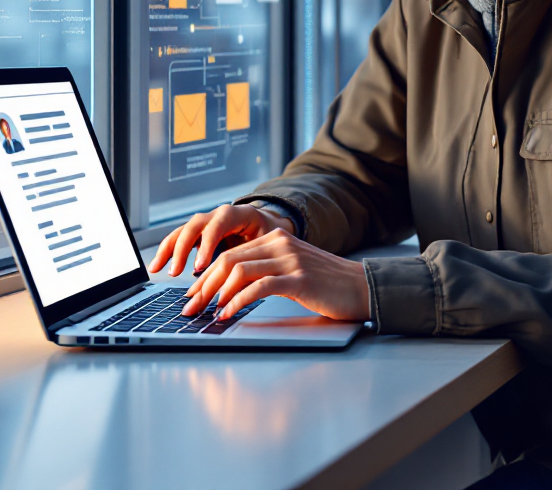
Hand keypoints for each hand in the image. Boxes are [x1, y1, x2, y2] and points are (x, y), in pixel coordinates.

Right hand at [148, 204, 294, 277]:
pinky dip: (168, 251)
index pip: (218, 224)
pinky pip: (180, 238)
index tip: (199, 266)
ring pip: (183, 230)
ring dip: (169, 250)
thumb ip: (253, 259)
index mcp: (237, 214)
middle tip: (176, 271)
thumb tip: (241, 286)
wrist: (267, 225)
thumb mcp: (266, 244)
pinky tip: (159, 265)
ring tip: (158, 269)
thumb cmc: (268, 236)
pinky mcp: (199, 233)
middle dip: (182, 249)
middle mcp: (218, 215)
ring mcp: (207, 222)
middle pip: (194, 225)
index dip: (207, 245)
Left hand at [180, 228, 370, 322]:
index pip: (229, 253)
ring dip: (215, 294)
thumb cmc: (326, 285)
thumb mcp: (291, 271)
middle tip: (189, 308)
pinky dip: (237, 302)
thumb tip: (228, 292)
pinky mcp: (299, 279)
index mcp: (276, 238)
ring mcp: (290, 260)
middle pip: (227, 260)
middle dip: (203, 286)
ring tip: (205, 313)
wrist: (361, 287)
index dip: (205, 276)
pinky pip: (258, 287)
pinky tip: (228, 314)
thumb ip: (264, 273)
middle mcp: (280, 243)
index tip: (192, 295)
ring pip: (238, 270)